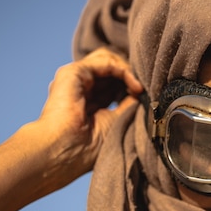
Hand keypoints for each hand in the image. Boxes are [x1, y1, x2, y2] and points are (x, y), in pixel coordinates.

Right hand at [35, 48, 142, 183]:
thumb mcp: (116, 121)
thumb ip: (128, 104)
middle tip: (144, 91)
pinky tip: (135, 86)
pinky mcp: (74, 73)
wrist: (65, 151)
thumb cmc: (88, 147)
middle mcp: (81, 87)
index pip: (113, 82)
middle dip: (130, 76)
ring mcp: (76, 79)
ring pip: (108, 59)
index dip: (131, 84)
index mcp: (89, 101)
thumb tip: (143, 92)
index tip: (145, 96)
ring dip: (128, 71)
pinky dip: (124, 70)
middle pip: (111, 68)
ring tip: (139, 89)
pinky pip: (106, 62)